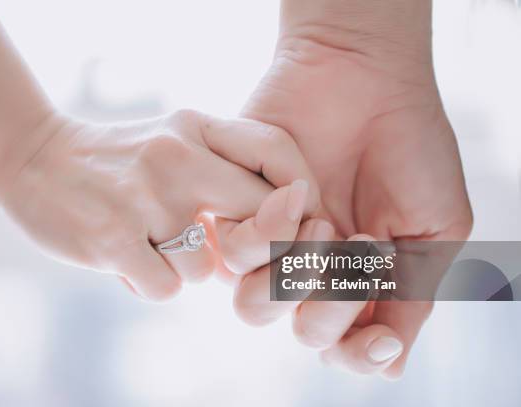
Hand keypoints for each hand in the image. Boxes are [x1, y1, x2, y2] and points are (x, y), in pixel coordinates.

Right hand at [0, 109, 319, 300]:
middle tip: (228, 253)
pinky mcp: (112, 238)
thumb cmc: (120, 160)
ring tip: (149, 243)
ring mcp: (146, 198)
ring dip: (184, 268)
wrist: (33, 157)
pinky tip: (125, 258)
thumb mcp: (175, 140)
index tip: (295, 221)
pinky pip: (167, 288)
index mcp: (197, 128)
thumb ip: (226, 171)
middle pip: (266, 219)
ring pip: (208, 270)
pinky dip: (150, 282)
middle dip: (259, 248)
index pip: (278, 151)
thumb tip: (282, 229)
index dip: (300, 195)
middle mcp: (177, 157)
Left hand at [235, 1, 472, 377]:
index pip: (347, 347)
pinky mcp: (238, 214)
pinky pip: (231, 256)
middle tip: (361, 245)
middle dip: (333, 303)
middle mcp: (313, 273)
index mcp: (360, 283)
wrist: (364, 79)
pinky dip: (266, 231)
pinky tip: (294, 195)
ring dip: (297, 269)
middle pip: (304, 333)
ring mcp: (274, 246)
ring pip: (255, 306)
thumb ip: (411, 300)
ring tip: (322, 218)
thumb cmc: (409, 149)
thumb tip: (390, 365)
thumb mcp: (433, 230)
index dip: (360, 353)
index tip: (380, 336)